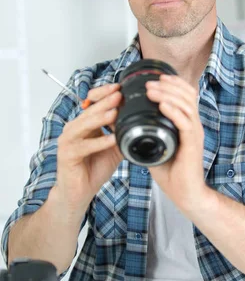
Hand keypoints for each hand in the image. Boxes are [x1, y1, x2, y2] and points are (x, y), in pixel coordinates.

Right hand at [55, 83, 123, 215]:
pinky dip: (99, 142)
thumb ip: (122, 135)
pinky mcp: (67, 155)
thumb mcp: (113, 149)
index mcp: (84, 124)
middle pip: (89, 110)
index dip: (104, 94)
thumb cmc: (93, 169)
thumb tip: (142, 123)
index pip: (91, 102)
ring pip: (84, 125)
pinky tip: (112, 139)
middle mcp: (74, 129)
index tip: (119, 88)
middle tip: (119, 94)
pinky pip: (85, 146)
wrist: (79, 192)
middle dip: (105, 102)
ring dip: (100, 118)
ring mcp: (68, 141)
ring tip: (115, 112)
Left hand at [145, 74, 206, 211]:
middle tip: (149, 83)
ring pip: (186, 105)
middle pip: (187, 94)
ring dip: (168, 95)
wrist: (185, 194)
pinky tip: (162, 105)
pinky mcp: (193, 145)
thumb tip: (122, 124)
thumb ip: (143, 134)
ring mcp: (195, 134)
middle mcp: (193, 125)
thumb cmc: (171, 172)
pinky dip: (173, 112)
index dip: (173, 83)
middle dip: (168, 85)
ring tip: (151, 90)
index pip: (186, 95)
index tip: (157, 77)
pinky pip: (185, 123)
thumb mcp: (153, 147)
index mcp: (187, 123)